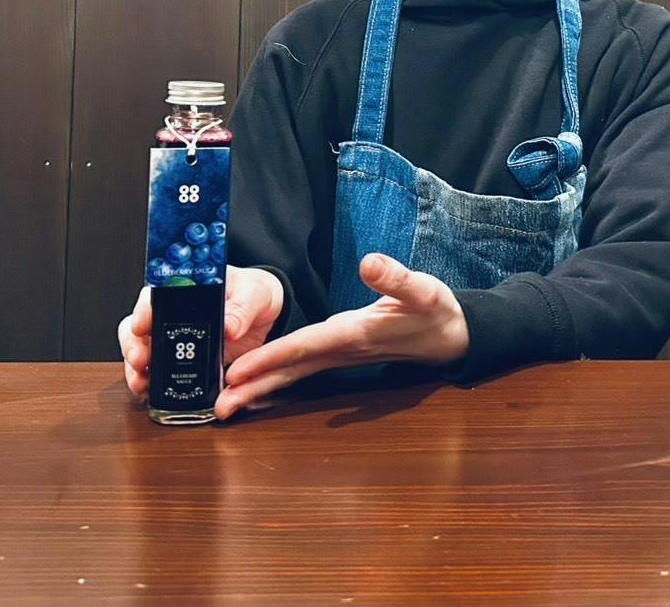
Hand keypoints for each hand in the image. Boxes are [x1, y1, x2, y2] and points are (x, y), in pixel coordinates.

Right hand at [118, 266, 284, 398]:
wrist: (264, 316)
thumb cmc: (252, 293)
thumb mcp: (253, 294)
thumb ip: (242, 309)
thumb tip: (229, 328)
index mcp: (183, 289)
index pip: (153, 295)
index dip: (143, 311)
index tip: (141, 327)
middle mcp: (170, 314)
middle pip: (137, 327)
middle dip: (133, 345)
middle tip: (140, 360)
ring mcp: (173, 340)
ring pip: (141, 352)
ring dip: (136, 369)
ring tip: (142, 382)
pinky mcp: (182, 363)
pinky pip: (158, 374)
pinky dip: (151, 385)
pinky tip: (150, 393)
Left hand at [214, 253, 469, 419]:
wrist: (451, 339)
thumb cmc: (435, 312)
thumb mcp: (423, 290)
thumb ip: (396, 278)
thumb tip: (369, 263)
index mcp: (355, 335)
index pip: (305, 347)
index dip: (271, 358)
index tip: (238, 371)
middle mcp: (342, 352)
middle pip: (290, 371)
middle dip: (254, 387)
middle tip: (218, 406)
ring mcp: (339, 358)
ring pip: (293, 376)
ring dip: (260, 389)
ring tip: (226, 403)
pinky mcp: (340, 355)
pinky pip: (302, 373)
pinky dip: (277, 381)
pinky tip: (258, 389)